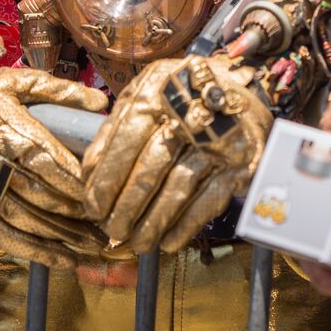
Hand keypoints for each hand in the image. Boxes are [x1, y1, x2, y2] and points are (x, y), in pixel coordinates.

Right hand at [0, 65, 109, 267]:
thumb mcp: (13, 83)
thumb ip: (58, 91)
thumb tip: (101, 104)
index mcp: (5, 131)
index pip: (50, 162)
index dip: (79, 180)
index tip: (103, 190)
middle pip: (44, 195)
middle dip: (80, 212)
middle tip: (109, 222)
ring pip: (31, 222)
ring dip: (67, 237)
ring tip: (97, 245)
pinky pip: (11, 240)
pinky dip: (41, 253)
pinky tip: (67, 260)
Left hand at [81, 55, 270, 252]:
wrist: (240, 95)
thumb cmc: (181, 99)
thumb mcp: (146, 95)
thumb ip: (116, 128)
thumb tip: (89, 176)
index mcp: (159, 88)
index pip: (125, 141)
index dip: (106, 179)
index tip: (93, 206)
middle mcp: (191, 110)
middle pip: (150, 168)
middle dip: (125, 208)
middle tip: (113, 230)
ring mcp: (220, 137)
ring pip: (177, 189)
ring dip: (152, 224)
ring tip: (137, 242)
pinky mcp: (241, 163)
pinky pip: (208, 202)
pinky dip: (184, 227)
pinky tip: (167, 241)